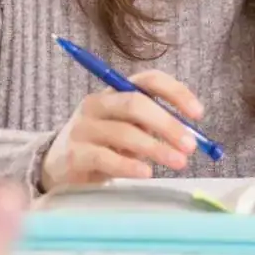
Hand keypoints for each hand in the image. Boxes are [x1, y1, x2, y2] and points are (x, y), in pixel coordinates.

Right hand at [40, 69, 206, 191]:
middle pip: (136, 103)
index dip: (176, 93)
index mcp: (115, 92)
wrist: (56, 167)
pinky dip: (128, 166)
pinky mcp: (74, 154)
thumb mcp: (128, 130)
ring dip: (155, 148)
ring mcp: (83, 128)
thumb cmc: (102, 146)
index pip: (149, 80)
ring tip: (178, 162)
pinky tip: (146, 173)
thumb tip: (191, 136)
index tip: (198, 114)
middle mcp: (97, 104)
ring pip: (124, 132)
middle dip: (168, 123)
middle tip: (190, 145)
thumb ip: (154, 128)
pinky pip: (105, 157)